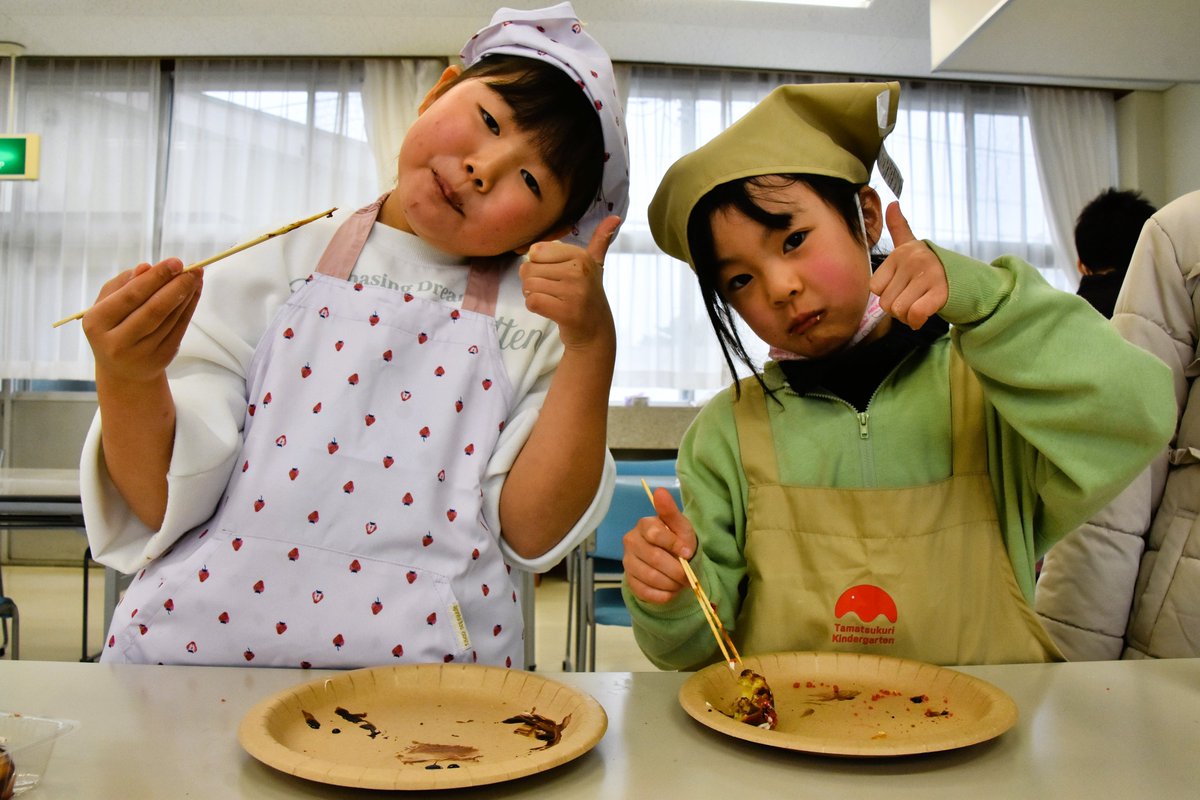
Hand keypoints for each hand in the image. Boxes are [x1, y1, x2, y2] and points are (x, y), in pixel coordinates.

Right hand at [82, 258, 203, 384]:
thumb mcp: (107, 304)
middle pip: (154, 309)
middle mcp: (118, 341)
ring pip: (170, 318)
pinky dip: (190, 307)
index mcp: (97, 322)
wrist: (122, 370)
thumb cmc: (112, 327)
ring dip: (187, 294)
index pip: (131, 296)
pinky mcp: (162, 358)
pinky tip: (194, 291)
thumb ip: (123, 284)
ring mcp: (142, 353)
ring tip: (196, 275)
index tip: (176, 262)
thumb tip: (146, 267)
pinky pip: (180, 328)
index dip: (156, 278)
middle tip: (193, 268)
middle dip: (177, 285)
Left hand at [520, 215, 619, 349]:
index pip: (536, 251)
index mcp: (581, 256)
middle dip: (533, 282)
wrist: (595, 330)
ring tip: (552, 300)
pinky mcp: (566, 312)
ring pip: (529, 286)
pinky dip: (535, 307)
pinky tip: (550, 309)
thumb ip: (600, 240)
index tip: (554, 274)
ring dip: (534, 295)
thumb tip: (615, 217)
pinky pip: (532, 302)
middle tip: (552, 291)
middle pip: (529, 269)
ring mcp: (573, 292)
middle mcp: (579, 271)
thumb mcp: (594, 265)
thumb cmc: (588, 294)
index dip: (537, 264)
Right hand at [623, 486, 698, 604]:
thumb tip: (659, 491)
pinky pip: (645, 592)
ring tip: (681, 583)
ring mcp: (628, 562)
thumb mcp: (680, 526)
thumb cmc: (677, 540)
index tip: (688, 552)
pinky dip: (662, 595)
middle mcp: (631, 541)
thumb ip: (671, 511)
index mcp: (643, 525)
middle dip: (676, 570)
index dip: (674, 545)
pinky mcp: (629, 580)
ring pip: (650, 577)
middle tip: (688, 576)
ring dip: (671, 584)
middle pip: (654, 558)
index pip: (655, 534)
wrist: (672, 561)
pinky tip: (671, 591)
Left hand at [868, 202, 947, 329]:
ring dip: (907, 317)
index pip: (874, 288)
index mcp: (900, 253)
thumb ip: (899, 227)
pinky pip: (915, 314)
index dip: (887, 294)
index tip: (902, 289)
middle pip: (886, 303)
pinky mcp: (940, 292)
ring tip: (919, 305)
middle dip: (897, 309)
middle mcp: (913, 261)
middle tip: (913, 300)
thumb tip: (892, 202)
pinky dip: (916, 321)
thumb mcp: (912, 246)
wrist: (967, 280)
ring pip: (899, 310)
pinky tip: (923, 317)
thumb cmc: (930, 266)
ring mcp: (928, 275)